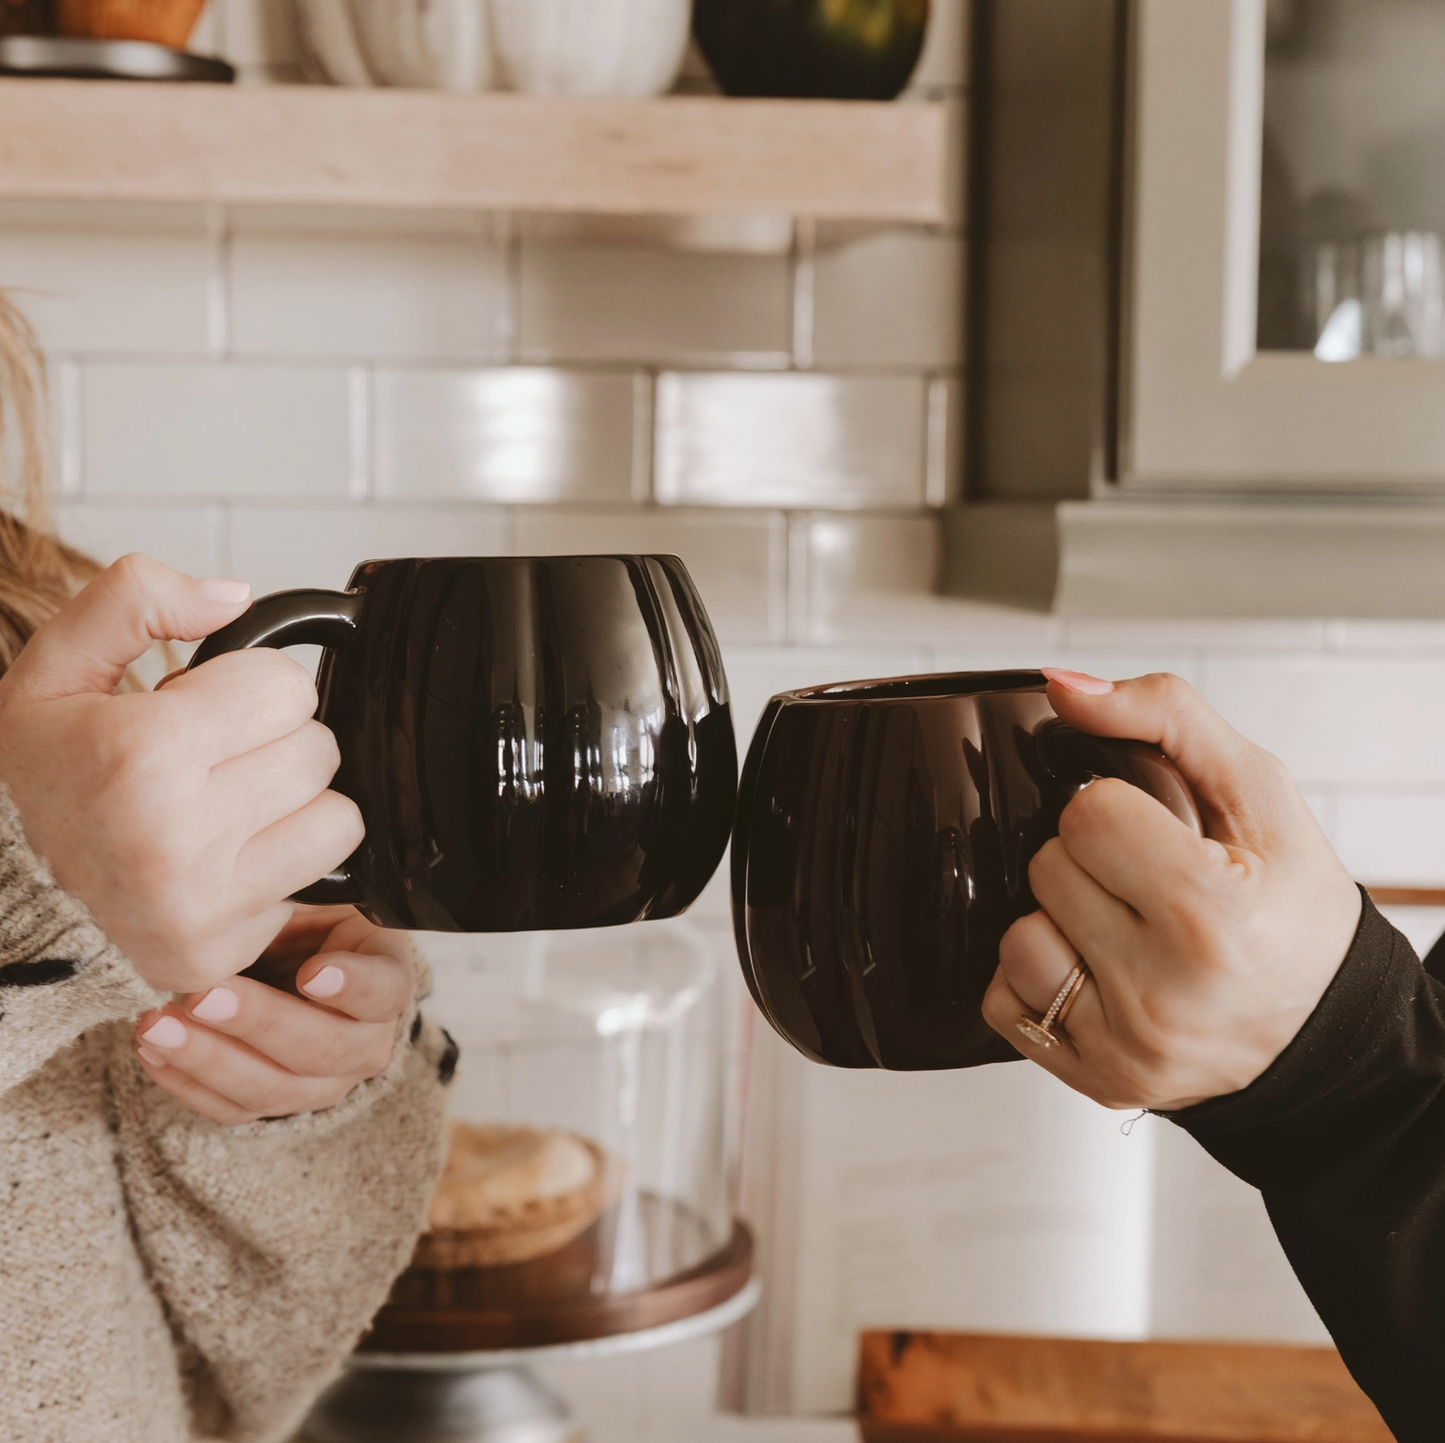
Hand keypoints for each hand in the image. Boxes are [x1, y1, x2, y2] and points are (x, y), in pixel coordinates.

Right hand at [0, 554, 362, 992]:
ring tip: (227, 806)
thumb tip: (236, 597)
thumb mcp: (51, 670)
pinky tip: (223, 861)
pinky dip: (282, 867)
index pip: (288, 688)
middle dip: (276, 743)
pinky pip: (318, 884)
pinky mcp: (220, 952)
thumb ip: (133, 599)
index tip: (205, 708)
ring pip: (338, 818)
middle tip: (214, 760)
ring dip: (295, 805)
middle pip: (319, 751)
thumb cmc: (33, 783)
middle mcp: (172, 836)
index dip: (252, 686)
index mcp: (138, 753)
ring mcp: (200, 905)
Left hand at [133, 906, 413, 1124]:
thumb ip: (302, 895)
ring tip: (156, 1027)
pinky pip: (232, 1109)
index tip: (311, 972)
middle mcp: (366, 1042)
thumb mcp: (315, 894)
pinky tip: (152, 1051)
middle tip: (203, 996)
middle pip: (324, 1048)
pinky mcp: (275, 1102)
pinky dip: (187, 1082)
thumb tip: (269, 878)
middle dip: (258, 1023)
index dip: (353, 986)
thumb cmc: (303, 917)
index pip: (385, 991)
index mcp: (386, 979)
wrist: (289, 957)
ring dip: (209, 1060)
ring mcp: (324, 1082)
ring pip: (274, 1088)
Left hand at [981, 669, 1361, 1110]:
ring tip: (1122, 931)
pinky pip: (1004, 1002)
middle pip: (1047, 869)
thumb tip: (1063, 687)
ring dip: (1057, 922)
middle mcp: (1164, 993)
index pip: (1087, 814)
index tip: (1160, 835)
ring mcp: (1125, 1046)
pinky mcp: (1096, 1081)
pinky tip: (1100, 973)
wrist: (1324, 1026)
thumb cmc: (1293, 910)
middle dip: (1089, 863)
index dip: (1118, 811)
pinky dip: (1038, 981)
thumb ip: (1164, 715)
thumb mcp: (1258, 792)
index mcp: (1211, 914)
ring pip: (1014, 938)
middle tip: (1149, 885)